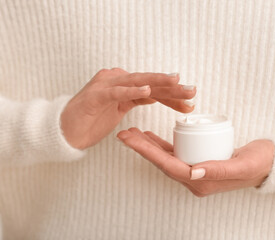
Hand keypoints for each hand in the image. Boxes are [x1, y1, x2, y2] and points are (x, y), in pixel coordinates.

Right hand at [61, 68, 195, 148]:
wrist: (65, 131)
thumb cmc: (92, 120)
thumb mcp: (121, 109)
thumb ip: (136, 98)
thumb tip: (156, 94)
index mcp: (125, 86)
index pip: (154, 89)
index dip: (173, 95)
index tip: (191, 102)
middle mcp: (117, 81)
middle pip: (149, 83)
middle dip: (172, 87)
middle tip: (193, 90)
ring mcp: (105, 86)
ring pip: (137, 82)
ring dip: (157, 83)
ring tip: (176, 82)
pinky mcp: (95, 96)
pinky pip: (116, 92)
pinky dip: (132, 91)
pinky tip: (147, 91)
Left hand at [117, 128, 274, 196]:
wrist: (268, 163)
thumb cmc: (257, 163)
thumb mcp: (241, 165)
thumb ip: (217, 171)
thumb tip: (192, 173)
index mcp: (201, 182)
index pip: (168, 166)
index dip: (148, 152)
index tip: (131, 139)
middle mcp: (194, 179)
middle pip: (162, 162)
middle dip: (141, 148)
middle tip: (124, 134)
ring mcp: (195, 171)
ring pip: (165, 157)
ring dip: (148, 146)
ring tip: (132, 133)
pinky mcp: (198, 161)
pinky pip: (175, 154)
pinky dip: (162, 145)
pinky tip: (151, 137)